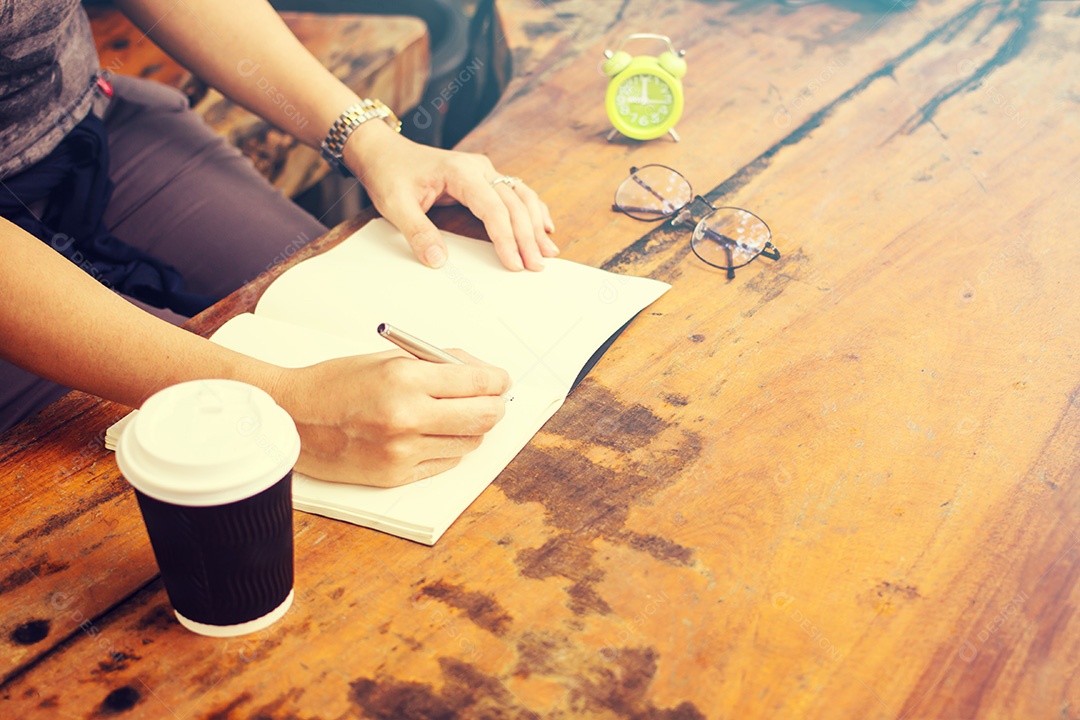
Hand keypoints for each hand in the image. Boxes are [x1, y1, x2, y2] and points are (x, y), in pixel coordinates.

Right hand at [274, 350, 509, 486]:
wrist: (291, 418)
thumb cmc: (336, 384)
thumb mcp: (388, 358)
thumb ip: (437, 363)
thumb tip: (482, 372)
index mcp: (404, 378)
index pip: (478, 382)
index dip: (498, 381)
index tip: (501, 381)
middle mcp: (406, 416)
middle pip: (484, 416)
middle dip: (496, 406)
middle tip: (493, 400)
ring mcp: (402, 450)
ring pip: (469, 442)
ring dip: (470, 428)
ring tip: (451, 415)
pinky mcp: (395, 475)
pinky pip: (445, 463)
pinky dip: (447, 448)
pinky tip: (429, 435)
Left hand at [344, 121, 557, 271]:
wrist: (384, 152)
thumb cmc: (390, 174)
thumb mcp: (395, 205)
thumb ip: (417, 232)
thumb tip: (438, 261)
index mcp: (460, 172)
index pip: (493, 208)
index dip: (506, 238)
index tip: (514, 263)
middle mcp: (478, 168)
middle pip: (514, 204)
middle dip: (528, 236)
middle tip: (537, 265)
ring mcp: (484, 171)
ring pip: (521, 197)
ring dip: (536, 224)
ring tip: (548, 251)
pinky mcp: (483, 178)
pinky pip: (516, 193)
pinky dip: (532, 211)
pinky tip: (544, 227)